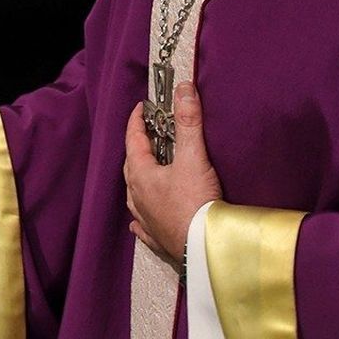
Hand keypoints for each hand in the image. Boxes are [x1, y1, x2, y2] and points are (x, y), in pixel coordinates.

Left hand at [123, 81, 221, 259]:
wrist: (206, 248)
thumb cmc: (197, 202)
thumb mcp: (193, 157)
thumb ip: (188, 122)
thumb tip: (183, 89)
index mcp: (141, 176)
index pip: (133, 141)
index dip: (136, 122)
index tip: (140, 108)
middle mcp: (138, 198)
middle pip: (132, 167)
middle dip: (138, 149)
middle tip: (147, 137)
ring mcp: (146, 220)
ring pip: (134, 196)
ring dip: (138, 181)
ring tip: (144, 173)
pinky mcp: (158, 238)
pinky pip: (143, 226)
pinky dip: (140, 219)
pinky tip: (136, 223)